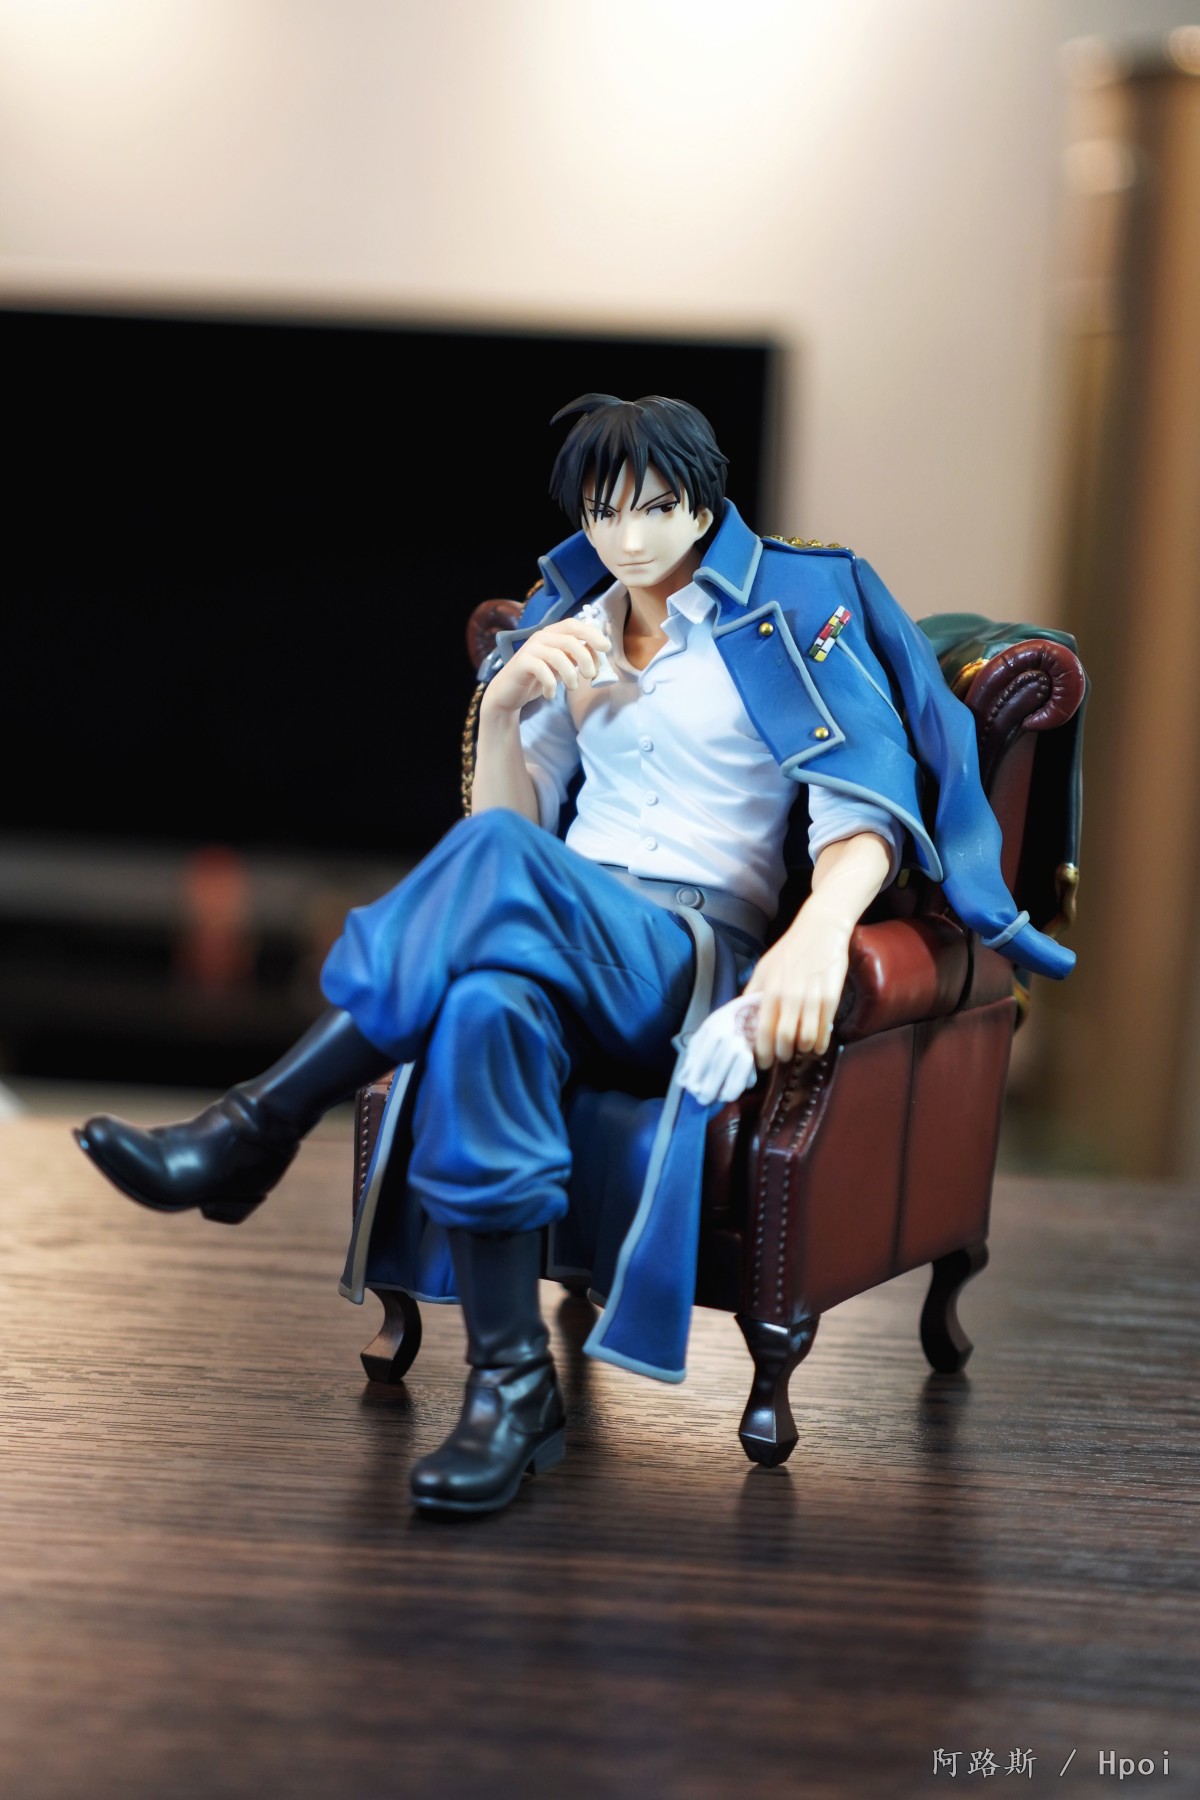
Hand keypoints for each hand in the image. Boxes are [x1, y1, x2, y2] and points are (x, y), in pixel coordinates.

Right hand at [483, 617, 612, 714]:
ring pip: (558, 657)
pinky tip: (550, 695)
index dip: (592, 634)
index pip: (574, 625)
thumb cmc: (539, 678)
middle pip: (570, 641)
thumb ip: (576, 657)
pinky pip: (543, 671)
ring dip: (571, 675)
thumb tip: (599, 654)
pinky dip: (551, 686)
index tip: (606, 648)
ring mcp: (531, 648)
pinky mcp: (522, 663)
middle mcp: (541, 636)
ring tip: (573, 687)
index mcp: (553, 633)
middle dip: (586, 659)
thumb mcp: (562, 666)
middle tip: (591, 676)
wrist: (509, 693)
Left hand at [742, 896, 852, 1066]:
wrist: (821, 929)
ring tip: (799, 1049)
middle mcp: (790, 996)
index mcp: (770, 989)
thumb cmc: (790, 949)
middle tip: (782, 1057)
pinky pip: (824, 1029)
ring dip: (802, 1050)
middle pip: (784, 1039)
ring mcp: (812, 997)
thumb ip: (753, 991)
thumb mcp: (764, 967)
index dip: (762, 1052)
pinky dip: (820, 1043)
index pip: (762, 1030)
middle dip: (782, 1054)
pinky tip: (816, 1045)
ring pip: (805, 1038)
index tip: (762, 1062)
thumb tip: (741, 1016)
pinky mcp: (831, 996)